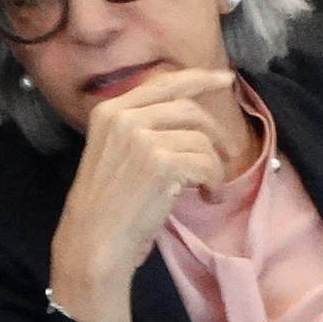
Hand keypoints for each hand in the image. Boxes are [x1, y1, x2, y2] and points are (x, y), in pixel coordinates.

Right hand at [46, 67, 245, 321]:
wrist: (93, 243)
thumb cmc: (107, 207)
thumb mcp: (114, 152)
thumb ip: (142, 127)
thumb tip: (189, 111)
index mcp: (110, 111)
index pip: (163, 83)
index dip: (199, 79)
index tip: (225, 79)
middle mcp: (124, 117)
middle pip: (189, 108)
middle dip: (216, 131)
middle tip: (229, 153)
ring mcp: (142, 138)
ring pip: (201, 140)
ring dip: (214, 167)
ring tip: (209, 189)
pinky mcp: (161, 164)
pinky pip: (206, 164)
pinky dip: (215, 183)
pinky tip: (208, 197)